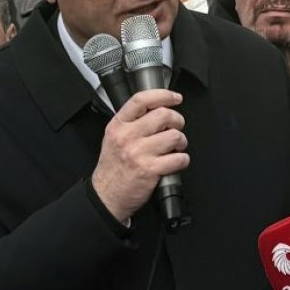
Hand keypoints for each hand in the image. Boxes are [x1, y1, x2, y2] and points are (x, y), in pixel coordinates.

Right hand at [90, 89, 187, 221]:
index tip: (175, 98)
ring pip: (175, 136)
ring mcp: (139, 153)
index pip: (141, 100)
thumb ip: (131, 122)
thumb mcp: (113, 137)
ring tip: (175, 147)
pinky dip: (182, 160)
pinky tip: (175, 162)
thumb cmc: (113, 167)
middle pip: (163, 115)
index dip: (163, 95)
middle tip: (176, 128)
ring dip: (181, 142)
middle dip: (177, 121)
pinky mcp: (150, 170)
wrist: (107, 195)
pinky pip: (178, 158)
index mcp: (118, 125)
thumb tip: (157, 110)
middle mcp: (127, 137)